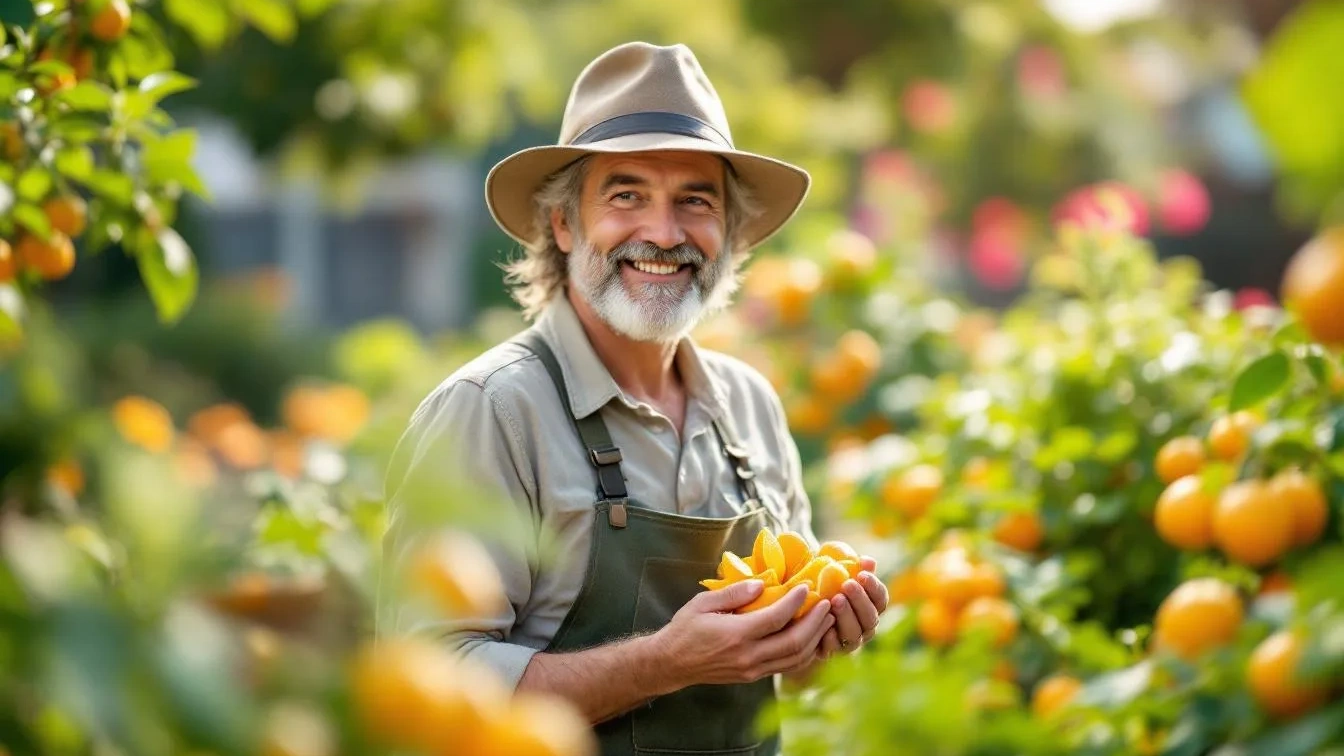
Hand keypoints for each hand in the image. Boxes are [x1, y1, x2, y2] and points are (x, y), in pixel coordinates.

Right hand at [654, 580, 833, 688]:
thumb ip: (734, 593)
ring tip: (826, 618)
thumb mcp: (703, 603)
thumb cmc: (685, 629)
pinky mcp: (754, 676)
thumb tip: (762, 583)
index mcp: (735, 635)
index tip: (806, 586)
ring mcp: (752, 670)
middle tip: (827, 602)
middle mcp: (747, 656)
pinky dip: (804, 652)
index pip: (776, 619)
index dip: (795, 602)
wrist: (672, 663)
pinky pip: (787, 666)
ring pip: (795, 658)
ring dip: (815, 638)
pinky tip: (812, 637)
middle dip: (815, 622)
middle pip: (794, 642)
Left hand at [819, 557, 888, 657]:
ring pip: (854, 633)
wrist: (793, 607)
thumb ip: (850, 562)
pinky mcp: (830, 652)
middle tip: (847, 585)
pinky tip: (824, 624)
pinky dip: (830, 637)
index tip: (862, 574)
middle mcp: (863, 625)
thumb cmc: (818, 581)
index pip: (880, 598)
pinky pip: (833, 648)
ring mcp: (848, 641)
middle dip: (860, 600)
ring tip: (834, 600)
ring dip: (846, 616)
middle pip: (870, 617)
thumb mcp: (832, 566)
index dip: (874, 587)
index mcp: (869, 605)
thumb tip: (868, 562)